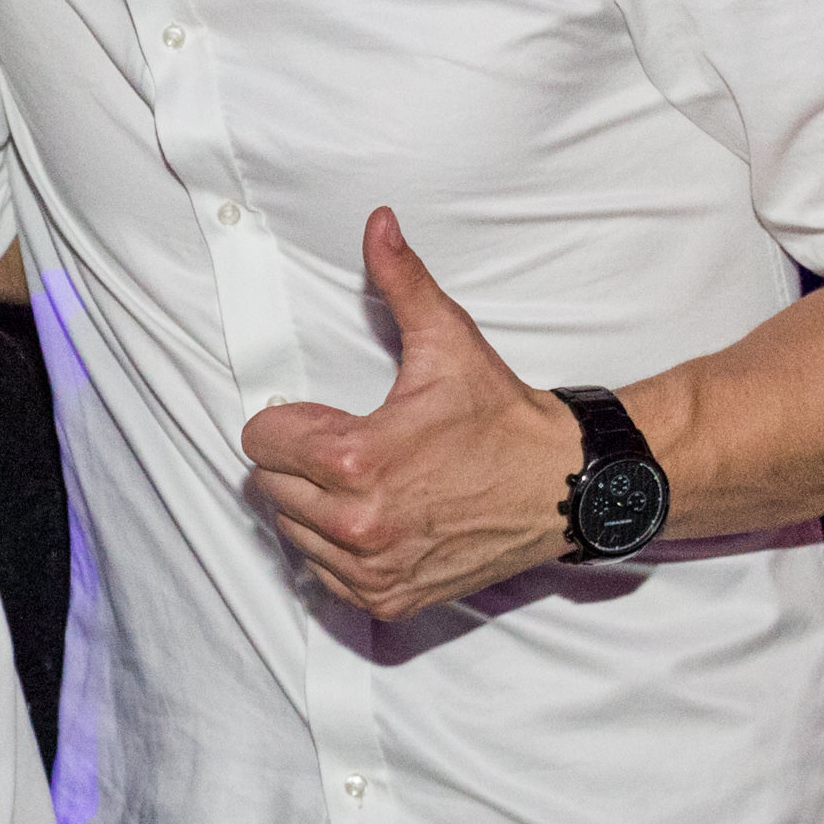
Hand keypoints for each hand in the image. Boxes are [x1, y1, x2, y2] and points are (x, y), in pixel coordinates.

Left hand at [234, 210, 583, 621]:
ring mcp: (371, 569)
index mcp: (355, 460)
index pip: (259, 440)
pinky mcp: (388, 599)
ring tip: (370, 482)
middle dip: (299, 463)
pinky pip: (324, 575)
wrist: (563, 486)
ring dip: (316, 508)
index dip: (288, 421)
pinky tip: (381, 519)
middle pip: (269, 487)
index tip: (326, 418)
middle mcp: (357, 524)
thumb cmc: (502, 419)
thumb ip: (401, 281)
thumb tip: (378, 224)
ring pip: (292, 532)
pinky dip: (340, 551)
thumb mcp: (448, 342)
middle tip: (351, 448)